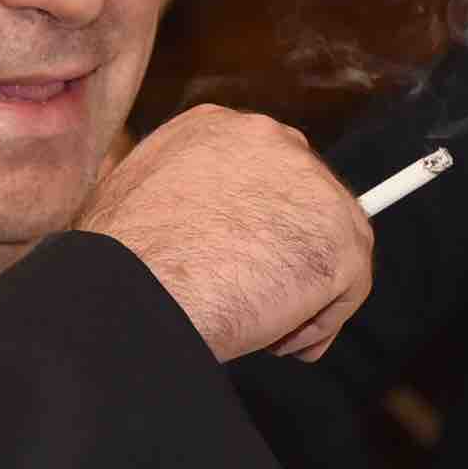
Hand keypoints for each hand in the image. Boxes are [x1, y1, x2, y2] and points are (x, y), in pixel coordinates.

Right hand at [81, 106, 375, 363]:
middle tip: (257, 298)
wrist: (133, 293)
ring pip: (330, 245)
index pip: (266, 173)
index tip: (249, 260)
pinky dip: (317, 323)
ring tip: (260, 328)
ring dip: (302, 294)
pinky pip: (347, 288)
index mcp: (215, 128)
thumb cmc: (120, 265)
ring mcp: (311, 184)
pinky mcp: (339, 237)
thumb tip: (212, 228)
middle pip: (306, 202)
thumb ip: (190, 199)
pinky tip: (275, 340)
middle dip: (289, 253)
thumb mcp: (143, 202)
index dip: (262, 223)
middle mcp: (268, 139)